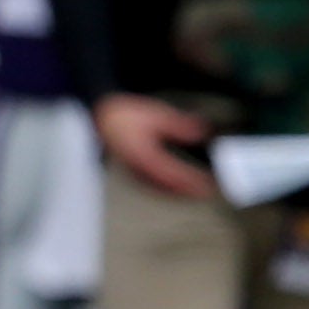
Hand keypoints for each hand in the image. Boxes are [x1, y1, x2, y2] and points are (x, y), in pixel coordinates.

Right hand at [94, 95, 214, 199]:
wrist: (101, 116)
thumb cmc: (124, 115)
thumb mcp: (157, 115)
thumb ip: (180, 125)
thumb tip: (202, 132)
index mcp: (144, 156)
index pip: (172, 173)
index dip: (190, 180)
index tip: (206, 183)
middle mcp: (137, 168)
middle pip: (166, 187)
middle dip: (186, 192)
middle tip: (205, 193)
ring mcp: (133, 172)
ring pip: (158, 189)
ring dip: (176, 193)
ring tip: (192, 193)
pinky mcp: (131, 171)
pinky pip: (150, 185)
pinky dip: (165, 189)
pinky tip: (172, 187)